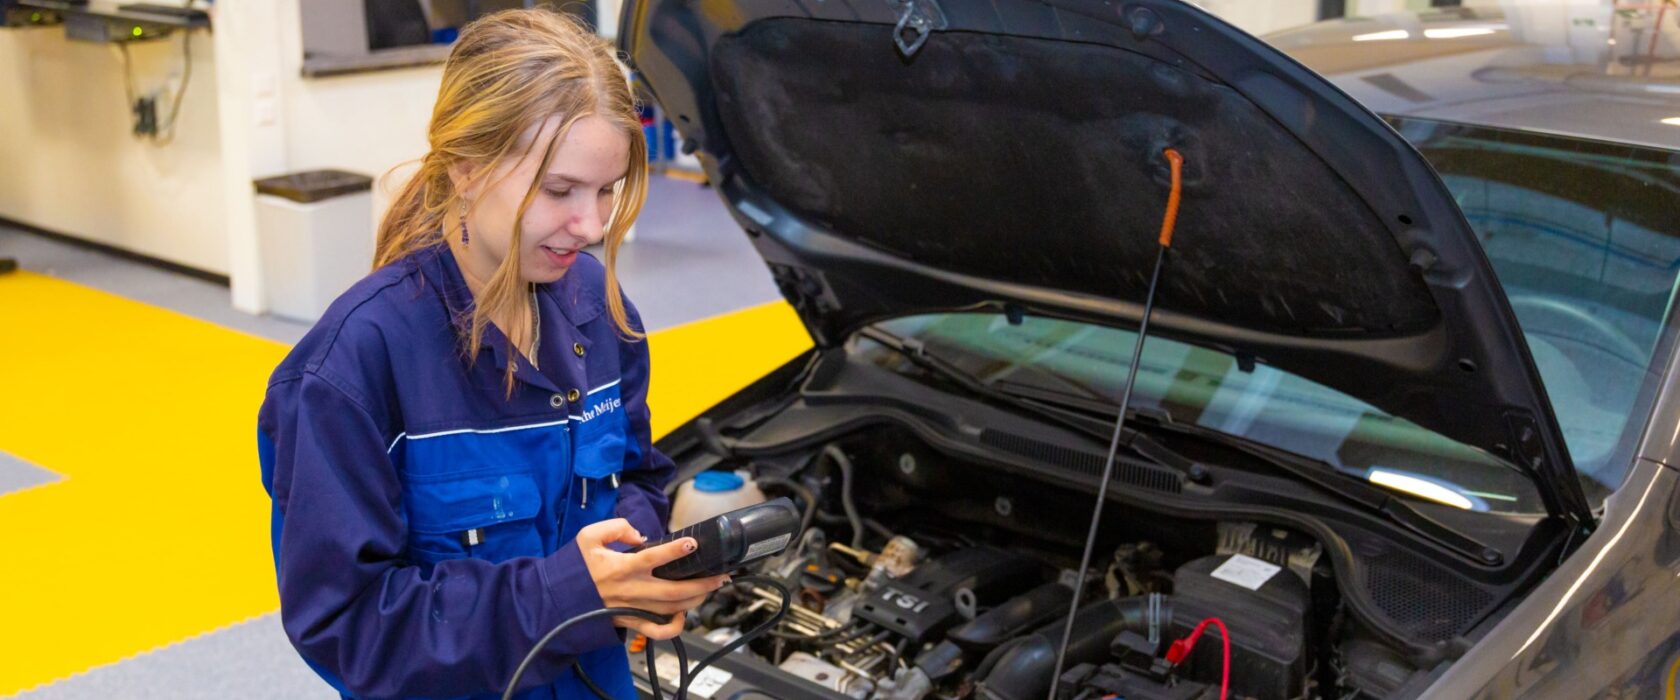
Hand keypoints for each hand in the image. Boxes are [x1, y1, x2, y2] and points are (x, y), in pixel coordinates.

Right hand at [575, 518, 728, 639]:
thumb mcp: (588, 536)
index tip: (693, 543)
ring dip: (696, 598)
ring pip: (672, 608)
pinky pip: (657, 631)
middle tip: (721, 575)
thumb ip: (616, 527)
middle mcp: (631, 590)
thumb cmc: (574, 568)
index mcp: (621, 567)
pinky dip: (675, 626)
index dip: (676, 550)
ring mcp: (633, 609)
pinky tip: (684, 614)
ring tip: (711, 587)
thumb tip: (640, 536)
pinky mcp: (631, 622)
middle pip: (674, 590)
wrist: (556, 599)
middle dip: (703, 583)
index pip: (654, 558)